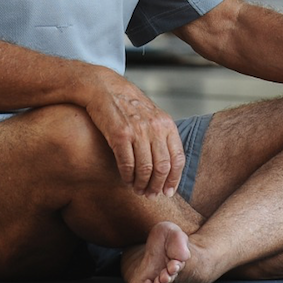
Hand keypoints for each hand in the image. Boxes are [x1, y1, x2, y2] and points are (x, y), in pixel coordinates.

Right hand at [82, 71, 185, 197]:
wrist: (104, 88)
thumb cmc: (128, 105)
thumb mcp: (153, 116)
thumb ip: (162, 137)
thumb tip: (169, 167)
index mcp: (167, 124)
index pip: (177, 159)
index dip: (173, 179)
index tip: (167, 192)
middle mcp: (155, 128)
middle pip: (162, 167)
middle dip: (157, 186)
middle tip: (150, 194)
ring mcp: (138, 131)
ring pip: (145, 169)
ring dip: (141, 184)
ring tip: (137, 189)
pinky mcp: (119, 134)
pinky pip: (127, 164)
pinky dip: (127, 176)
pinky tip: (126, 179)